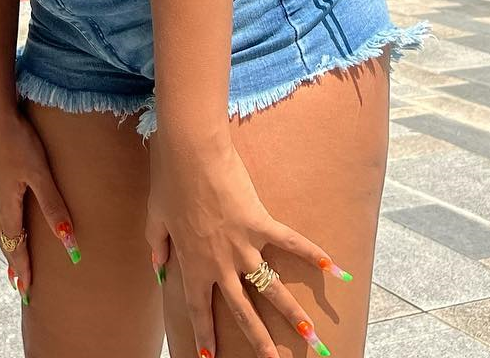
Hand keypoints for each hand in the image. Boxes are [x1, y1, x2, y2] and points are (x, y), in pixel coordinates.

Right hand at [0, 107, 76, 304]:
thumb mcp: (40, 176)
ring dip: (9, 245)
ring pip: (1, 226)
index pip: (16, 248)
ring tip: (13, 259)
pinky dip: (5, 226)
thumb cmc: (19, 143)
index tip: (26, 293)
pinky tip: (7, 218)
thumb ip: (54, 208)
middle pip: (6, 242)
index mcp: (8, 209)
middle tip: (20, 286)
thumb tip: (69, 244)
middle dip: (14, 264)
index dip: (23, 270)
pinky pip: (0, 210)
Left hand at [146, 131, 347, 357]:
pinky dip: (313, 254)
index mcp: (193, 265)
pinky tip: (334, 269)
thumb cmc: (168, 183)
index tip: (208, 357)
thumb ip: (157, 248)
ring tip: (311, 334)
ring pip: (270, 287)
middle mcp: (220, 263)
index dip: (204, 334)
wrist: (190, 153)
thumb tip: (158, 269)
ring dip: (292, 312)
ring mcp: (243, 245)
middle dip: (259, 341)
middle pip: (243, 311)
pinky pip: (290, 242)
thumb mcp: (154, 220)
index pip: (199, 309)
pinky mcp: (260, 222)